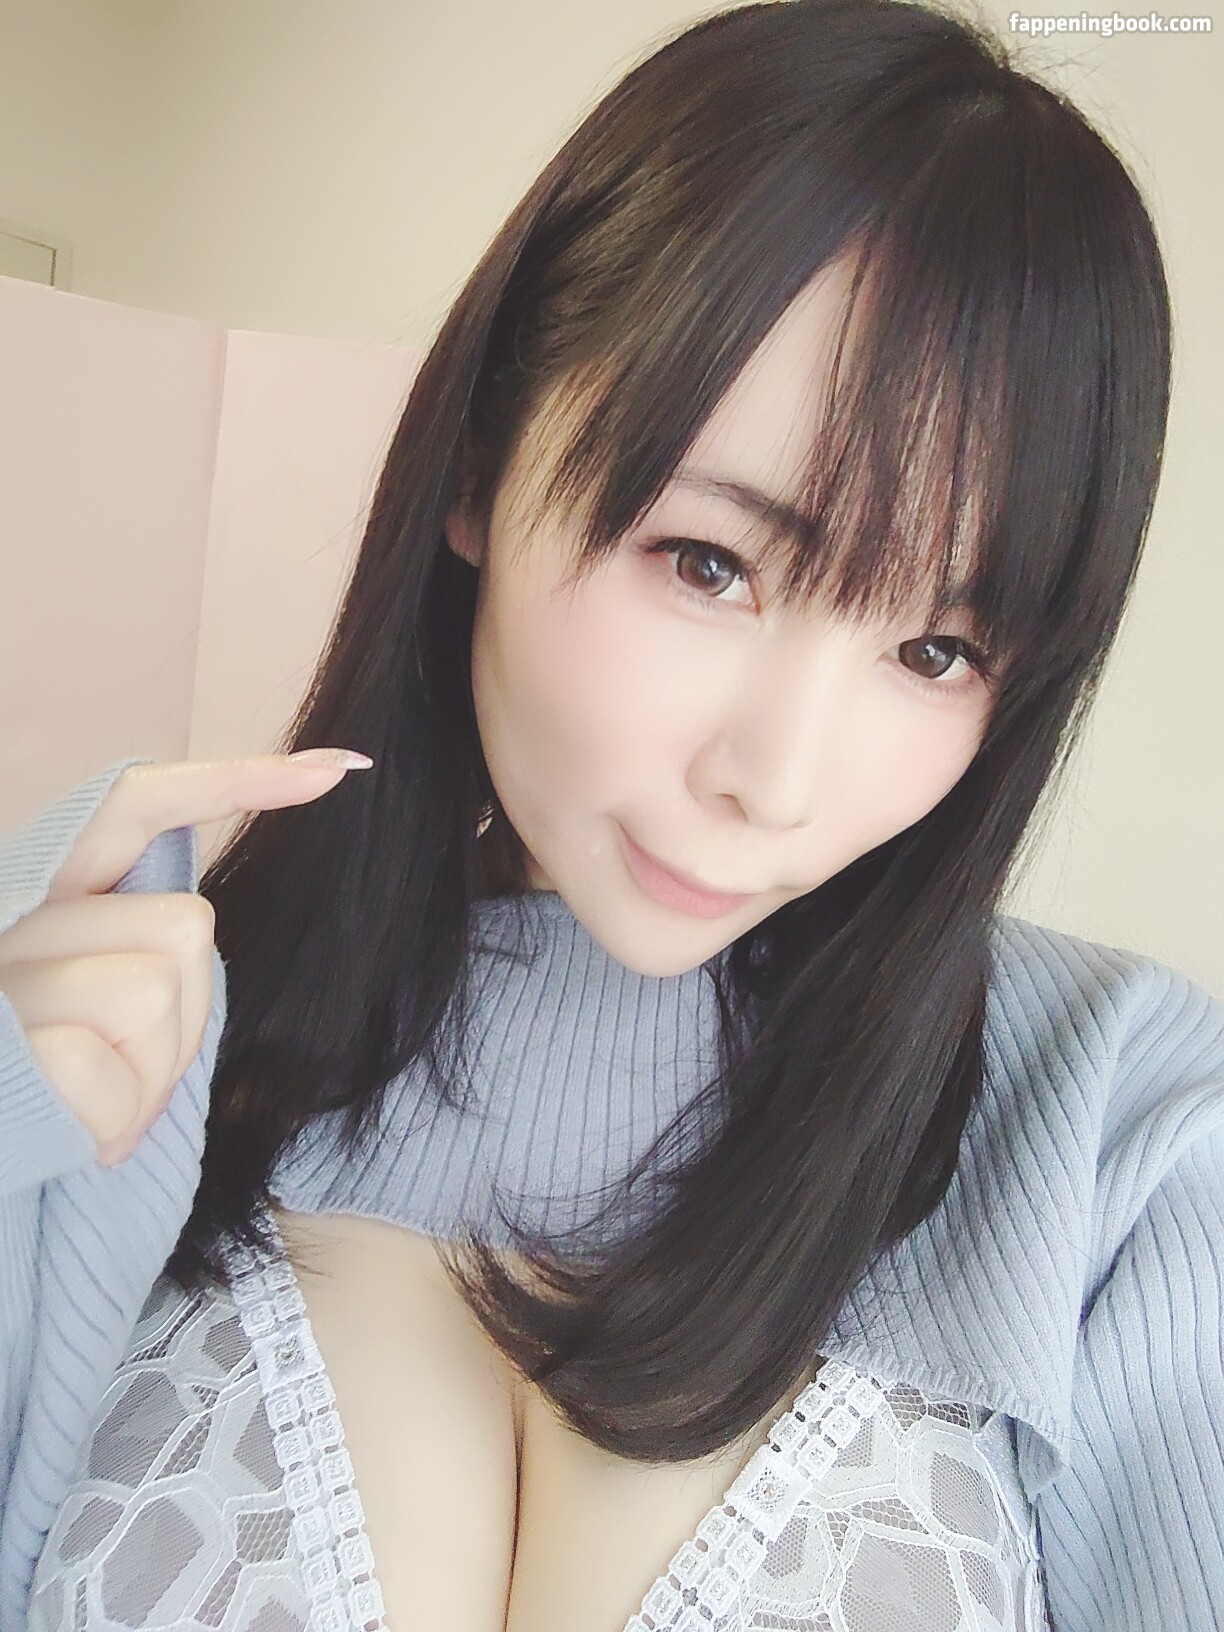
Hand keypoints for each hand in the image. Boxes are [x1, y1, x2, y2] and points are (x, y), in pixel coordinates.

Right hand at [0, 750, 371, 1166]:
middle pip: (184, 926)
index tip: (336, 769)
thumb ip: (139, 956)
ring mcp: (7, 982)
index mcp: (40, 902)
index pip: (135, 806)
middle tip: (122, 1070)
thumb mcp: (92, 1014)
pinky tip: (77, 1133)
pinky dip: (118, 1120)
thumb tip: (199, 928)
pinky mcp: (9, 1047)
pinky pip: (122, 1076)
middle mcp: (13, 923)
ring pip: (158, 993)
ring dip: (151, 1076)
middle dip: (186, 1018)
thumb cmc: (43, 1099)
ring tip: (94, 1104)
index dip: (235, 779)